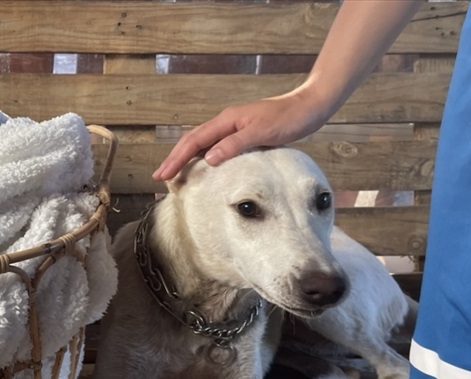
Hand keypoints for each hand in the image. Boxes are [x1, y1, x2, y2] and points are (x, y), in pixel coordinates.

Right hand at [152, 90, 327, 180]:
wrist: (309, 108)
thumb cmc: (288, 119)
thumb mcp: (262, 132)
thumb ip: (235, 145)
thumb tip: (208, 159)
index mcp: (227, 121)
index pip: (194, 141)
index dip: (176, 158)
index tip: (162, 175)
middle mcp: (227, 123)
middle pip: (193, 141)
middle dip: (175, 159)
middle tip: (161, 178)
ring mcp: (234, 129)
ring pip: (203, 144)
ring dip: (187, 159)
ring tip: (176, 176)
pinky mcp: (243, 136)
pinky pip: (216, 148)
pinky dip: (204, 158)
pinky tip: (204, 169)